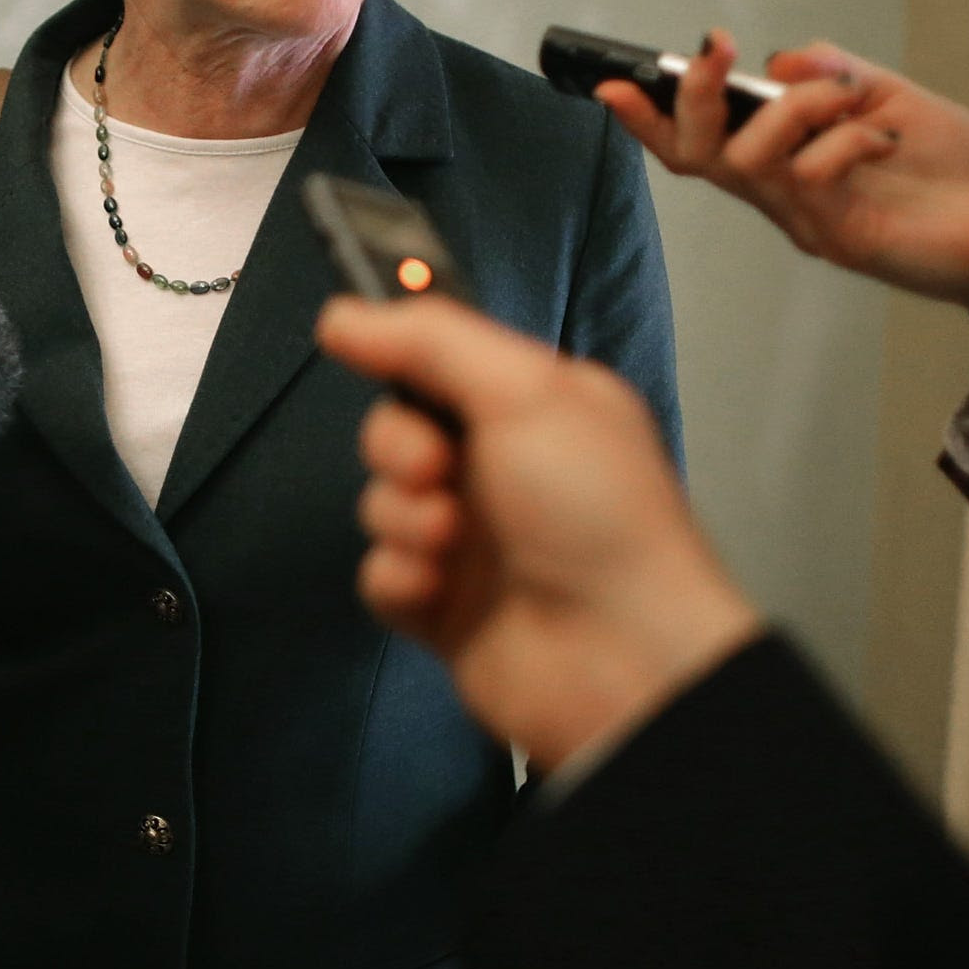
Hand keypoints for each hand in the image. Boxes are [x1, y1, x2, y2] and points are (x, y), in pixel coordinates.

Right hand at [315, 296, 760, 771]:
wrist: (623, 656)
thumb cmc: (598, 515)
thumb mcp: (524, 393)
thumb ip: (431, 341)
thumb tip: (345, 313)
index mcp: (536, 408)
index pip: (442, 361)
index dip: (400, 355)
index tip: (357, 342)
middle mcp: (503, 470)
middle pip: (397, 430)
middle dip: (399, 447)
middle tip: (437, 468)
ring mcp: (474, 543)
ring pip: (383, 504)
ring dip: (404, 518)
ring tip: (452, 542)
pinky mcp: (445, 609)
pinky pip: (381, 576)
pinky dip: (399, 578)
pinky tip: (436, 590)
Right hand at [598, 31, 968, 368]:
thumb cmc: (957, 177)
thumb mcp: (891, 99)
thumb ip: (834, 74)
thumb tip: (780, 61)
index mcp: (787, 165)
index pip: (700, 144)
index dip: (651, 119)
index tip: (612, 83)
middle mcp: (785, 197)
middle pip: (699, 157)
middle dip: (692, 99)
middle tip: (714, 52)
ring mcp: (809, 221)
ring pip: (750, 159)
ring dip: (795, 108)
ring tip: (850, 98)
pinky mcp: (841, 237)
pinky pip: (810, 177)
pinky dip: (843, 137)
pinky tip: (886, 137)